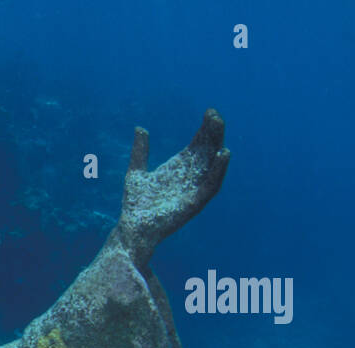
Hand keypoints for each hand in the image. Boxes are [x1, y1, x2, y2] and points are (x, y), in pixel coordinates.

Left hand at [115, 109, 229, 265]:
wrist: (132, 228)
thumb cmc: (135, 205)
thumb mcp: (136, 172)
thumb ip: (140, 151)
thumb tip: (140, 128)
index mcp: (179, 168)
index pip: (198, 144)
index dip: (205, 128)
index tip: (209, 112)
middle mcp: (191, 177)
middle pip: (208, 151)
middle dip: (213, 132)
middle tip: (214, 115)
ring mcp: (194, 189)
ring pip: (213, 164)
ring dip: (218, 145)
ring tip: (219, 127)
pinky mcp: (196, 202)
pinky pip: (212, 185)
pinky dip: (219, 170)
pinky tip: (223, 154)